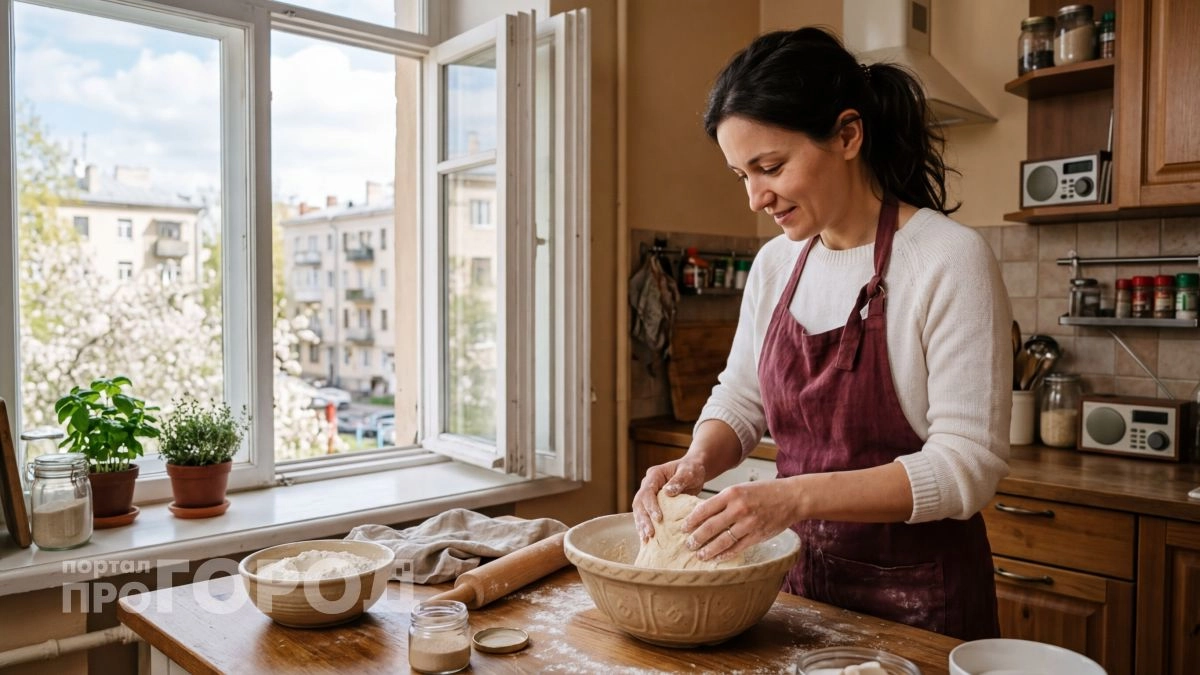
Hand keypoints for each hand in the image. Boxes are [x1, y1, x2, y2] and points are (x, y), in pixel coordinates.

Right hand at [631, 457, 706, 541]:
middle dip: (643, 519)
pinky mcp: (652, 503)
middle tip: (649, 533)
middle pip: (639, 503)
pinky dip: (645, 526)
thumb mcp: (688, 472)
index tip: (658, 518)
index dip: (651, 506)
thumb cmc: (692, 469)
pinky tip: (647, 538)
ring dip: (642, 524)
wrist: (693, 470)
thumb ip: (679, 480)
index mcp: (654, 475)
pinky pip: (645, 515)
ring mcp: (649, 494)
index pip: (647, 491)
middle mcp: (647, 484)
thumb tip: (667, 492)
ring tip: (646, 538)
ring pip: (639, 510)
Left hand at [680, 478, 798, 561]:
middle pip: (710, 526)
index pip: (704, 509)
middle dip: (696, 537)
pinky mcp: (757, 535)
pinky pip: (737, 547)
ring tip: (699, 554)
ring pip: (722, 540)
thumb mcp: (741, 489)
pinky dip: (725, 554)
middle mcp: (739, 508)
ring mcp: (748, 523)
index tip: (683, 527)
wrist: (791, 497)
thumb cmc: (764, 492)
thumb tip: (703, 514)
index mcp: (732, 493)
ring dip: (708, 549)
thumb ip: (724, 501)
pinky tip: (717, 558)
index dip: (691, 520)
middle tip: (687, 544)